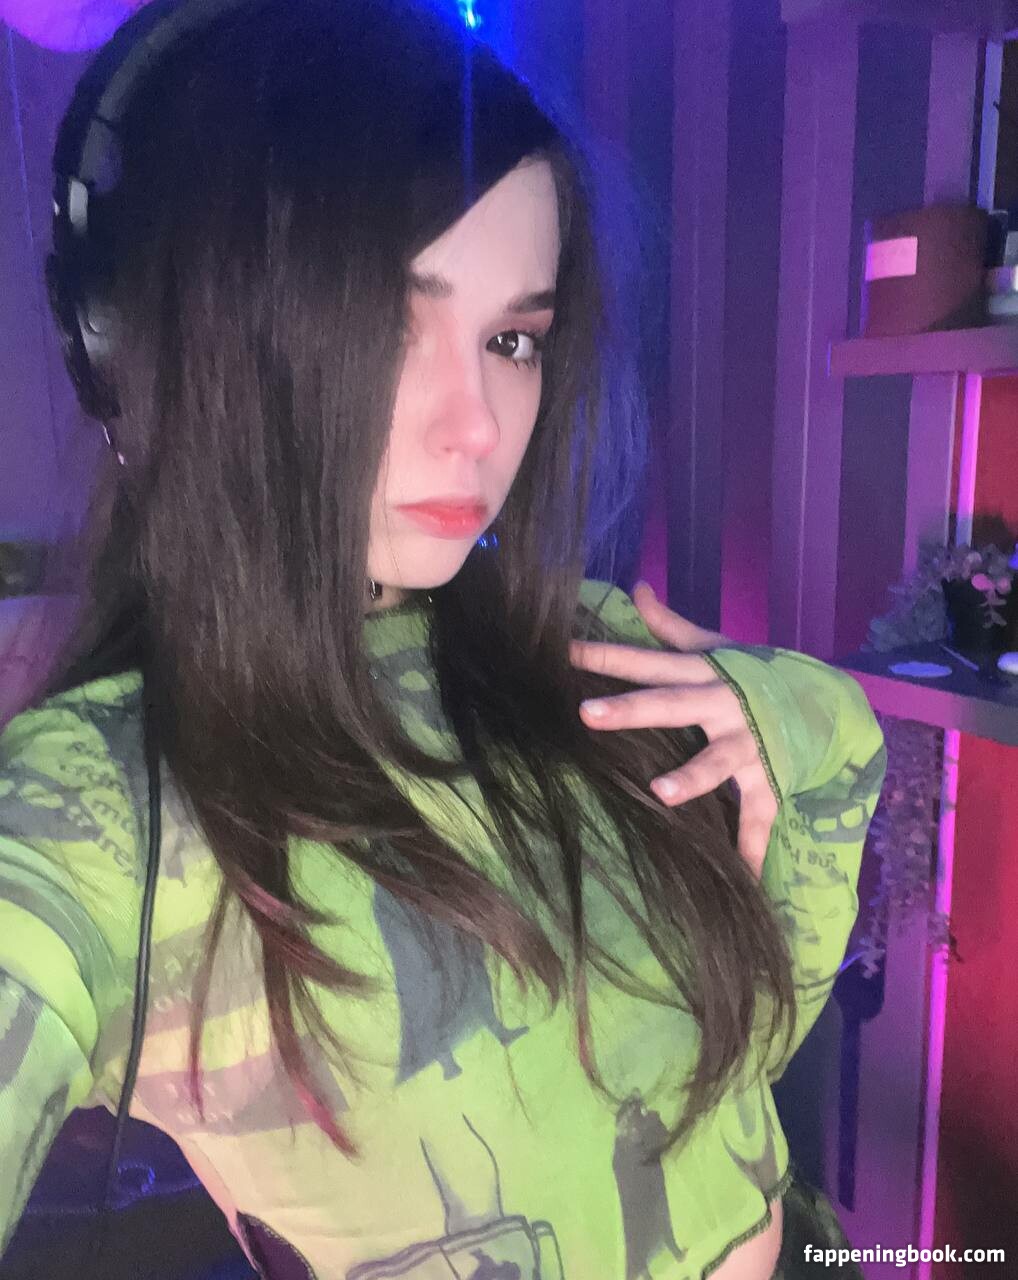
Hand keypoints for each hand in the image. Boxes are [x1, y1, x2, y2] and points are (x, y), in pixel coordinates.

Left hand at [570, 582, 777, 879]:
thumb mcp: (716, 646)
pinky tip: (743, 878)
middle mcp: (722, 705)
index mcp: (704, 673)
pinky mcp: (770, 778)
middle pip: (670, 706)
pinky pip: (759, 817)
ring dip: (691, 777)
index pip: (645, 660)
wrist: (830, 702)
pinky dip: (752, 848)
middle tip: (585, 715)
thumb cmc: (757, 675)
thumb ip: (670, 625)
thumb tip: (636, 587)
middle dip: (631, 709)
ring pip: (716, 762)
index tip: (563, 652)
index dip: (604, 656)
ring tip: (661, 792)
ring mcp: (748, 744)